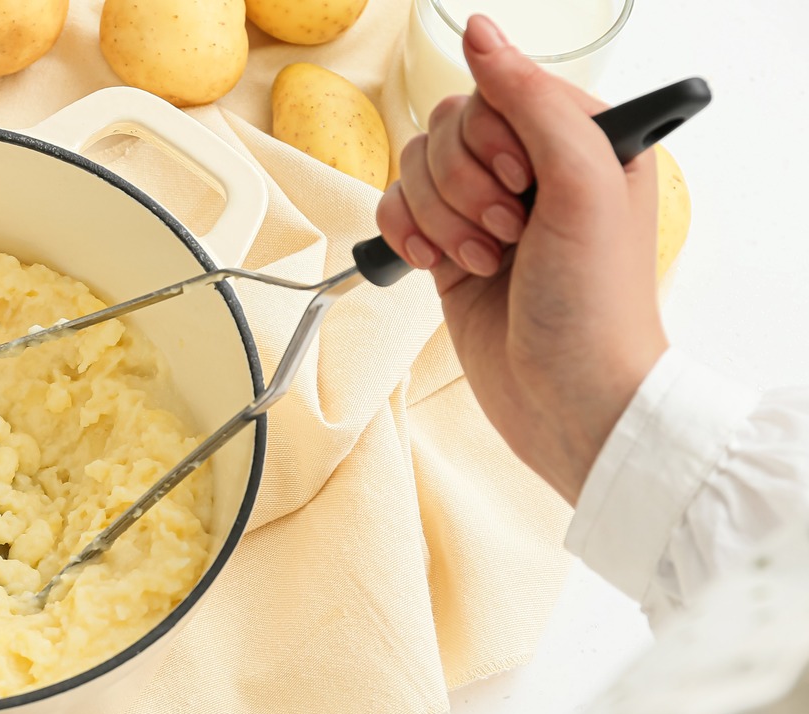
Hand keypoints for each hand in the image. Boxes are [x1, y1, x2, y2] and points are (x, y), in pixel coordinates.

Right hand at [377, 15, 667, 503]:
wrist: (569, 401)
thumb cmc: (596, 305)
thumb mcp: (583, 185)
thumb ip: (531, 101)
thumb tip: (479, 32)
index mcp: (580, 139)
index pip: (498, 91)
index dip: (491, 139)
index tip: (522, 186)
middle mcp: (530, 169)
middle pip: (446, 127)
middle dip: (462, 187)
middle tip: (506, 235)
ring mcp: (485, 209)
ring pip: (415, 168)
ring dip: (439, 219)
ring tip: (483, 262)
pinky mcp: (447, 248)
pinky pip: (393, 209)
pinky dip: (404, 236)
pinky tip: (435, 267)